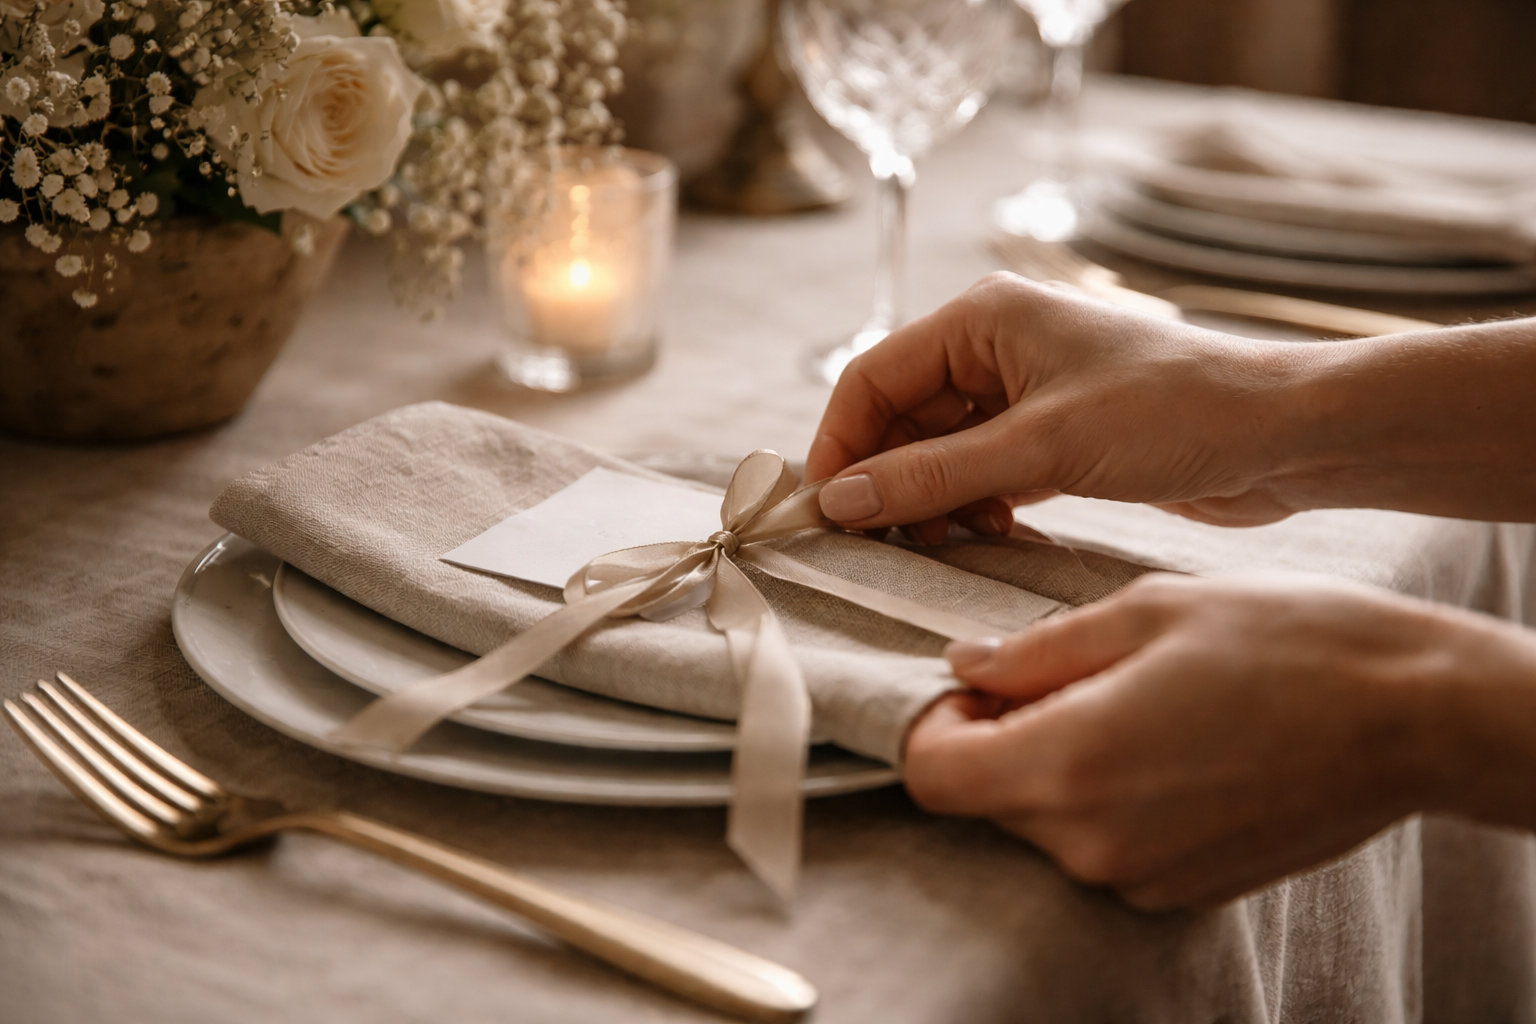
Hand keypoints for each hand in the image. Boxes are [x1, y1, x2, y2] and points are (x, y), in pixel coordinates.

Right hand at [805, 272, 1313, 541]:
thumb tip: (839, 500)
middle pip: (901, 417)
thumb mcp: (1041, 447)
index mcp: (984, 317)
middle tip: (872, 545)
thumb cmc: (1173, 414)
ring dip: (930, 500)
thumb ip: (934, 475)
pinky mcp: (1056, 435)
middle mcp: (997, 346)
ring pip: (940, 450)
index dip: (838, 445)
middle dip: (884, 480)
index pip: (873, 378)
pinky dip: (972, 506)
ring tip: (938, 546)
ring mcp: (1027, 392)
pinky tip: (987, 536)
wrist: (1284, 438)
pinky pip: (983, 471)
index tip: (820, 511)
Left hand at [903, 573, 1535, 908]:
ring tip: (1127, 705)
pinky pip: (1103, 848)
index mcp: (1071, 763)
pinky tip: (1167, 746)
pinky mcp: (1183, 891)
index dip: (934, 723)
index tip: (979, 687)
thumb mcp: (1147, 611)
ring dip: (1054, 768)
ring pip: (1043, 826)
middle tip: (1058, 679)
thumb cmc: (1286, 644)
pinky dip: (1107, 802)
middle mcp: (1094, 843)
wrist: (1416, 718)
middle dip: (996, 740)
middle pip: (984, 800)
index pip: (933, 773)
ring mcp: (1141, 877)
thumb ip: (1037, 648)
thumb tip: (964, 664)